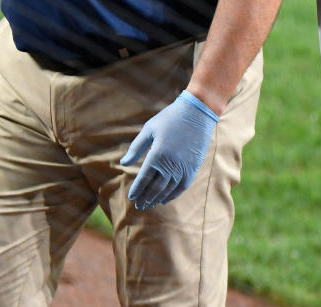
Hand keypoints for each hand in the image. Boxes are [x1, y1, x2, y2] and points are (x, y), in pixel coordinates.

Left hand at [119, 90, 218, 209]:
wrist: (197, 113)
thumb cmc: (170, 118)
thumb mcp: (149, 129)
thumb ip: (136, 148)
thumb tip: (123, 163)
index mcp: (157, 155)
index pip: (144, 179)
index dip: (137, 190)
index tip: (131, 197)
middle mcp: (171, 164)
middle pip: (155, 188)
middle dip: (146, 198)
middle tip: (139, 206)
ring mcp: (183, 167)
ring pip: (168, 190)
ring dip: (157, 199)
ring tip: (149, 205)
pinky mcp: (193, 167)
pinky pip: (182, 186)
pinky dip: (173, 195)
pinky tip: (165, 199)